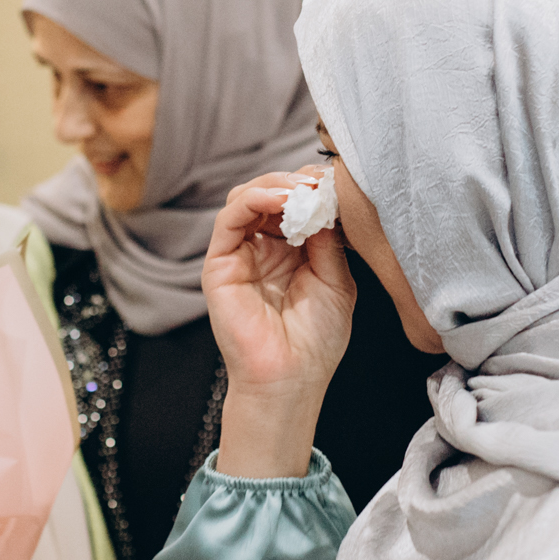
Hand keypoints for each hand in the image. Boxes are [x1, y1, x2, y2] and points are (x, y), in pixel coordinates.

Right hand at [205, 173, 358, 479]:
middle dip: (298, 182)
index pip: (296, 203)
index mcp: (291, 251)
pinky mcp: (220, 263)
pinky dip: (255, 198)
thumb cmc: (316, 339)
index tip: (338, 182)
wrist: (292, 377)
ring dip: (277, 185)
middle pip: (271, 193)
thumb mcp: (336, 280)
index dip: (314, 188)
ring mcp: (240, 253)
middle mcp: (262, 247)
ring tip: (304, 191)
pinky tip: (282, 200)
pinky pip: (230, 216)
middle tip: (322, 182)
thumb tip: (325, 200)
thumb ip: (329, 239)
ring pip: (248, 196)